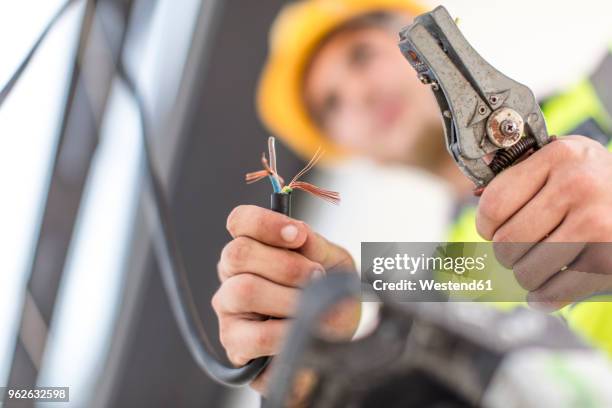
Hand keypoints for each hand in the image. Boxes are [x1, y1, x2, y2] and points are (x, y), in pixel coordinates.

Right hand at [212, 205, 359, 397]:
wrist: (336, 337)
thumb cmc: (327, 293)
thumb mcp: (332, 261)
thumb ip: (314, 245)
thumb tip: (298, 232)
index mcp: (253, 246)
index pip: (240, 221)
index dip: (265, 224)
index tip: (298, 236)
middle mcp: (233, 273)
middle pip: (238, 253)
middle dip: (286, 265)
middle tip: (316, 276)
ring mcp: (228, 307)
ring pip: (244, 291)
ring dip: (288, 298)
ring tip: (311, 306)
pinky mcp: (234, 342)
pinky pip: (258, 335)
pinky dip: (288, 331)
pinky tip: (302, 330)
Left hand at [476, 136, 611, 309]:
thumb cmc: (592, 179)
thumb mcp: (560, 160)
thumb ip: (520, 177)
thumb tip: (477, 205)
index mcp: (558, 156)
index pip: (494, 204)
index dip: (484, 225)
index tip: (491, 230)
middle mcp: (579, 186)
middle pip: (507, 241)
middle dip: (504, 252)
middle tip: (515, 250)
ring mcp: (598, 223)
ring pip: (527, 271)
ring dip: (524, 275)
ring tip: (532, 267)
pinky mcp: (609, 257)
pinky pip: (557, 292)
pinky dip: (544, 298)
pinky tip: (542, 293)